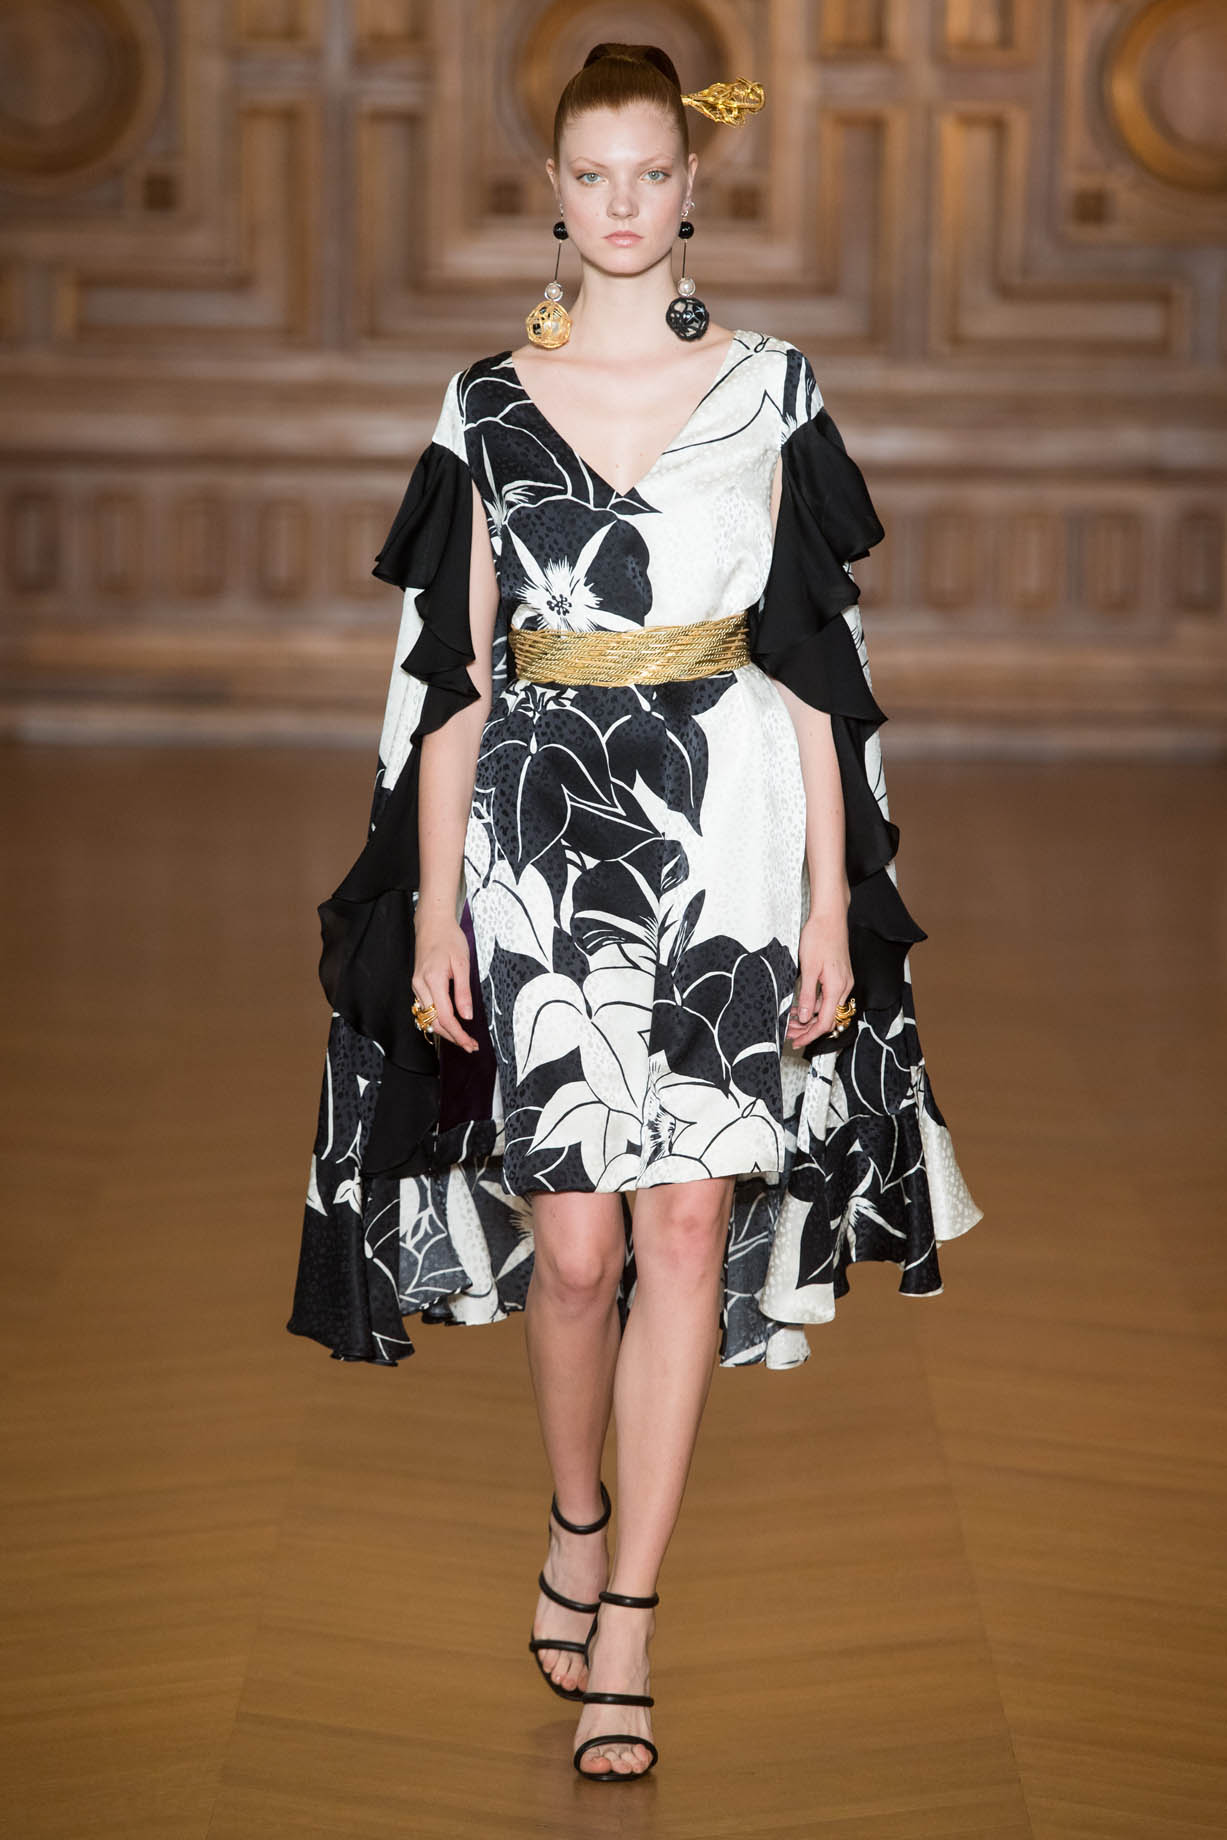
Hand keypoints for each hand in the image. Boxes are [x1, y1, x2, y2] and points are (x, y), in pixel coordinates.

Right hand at [411, 907, 478, 1053]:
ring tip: (463, 1037)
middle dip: (453, 1037)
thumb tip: (466, 1016)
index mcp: (433, 981)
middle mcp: (420, 986)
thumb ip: (463, 992)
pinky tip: (451, 1023)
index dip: (458, 1034)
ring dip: (445, 1031)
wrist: (432, 924)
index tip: (470, 1044)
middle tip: (470, 1045)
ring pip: (428, 1018)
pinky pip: (426, 1009)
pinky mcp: (418, 985)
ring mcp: (417, 986)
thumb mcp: (462, 964)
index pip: (444, 1017)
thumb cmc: (449, 939)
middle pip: (434, 1022)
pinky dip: (438, 1019)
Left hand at [786, 908, 853, 1050]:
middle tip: (790, 1033)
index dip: (810, 1035)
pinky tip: (802, 1005)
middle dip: (808, 1029)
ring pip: (827, 1009)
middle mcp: (844, 987)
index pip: (824, 1022)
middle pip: (827, 1018)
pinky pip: (829, 999)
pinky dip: (815, 1005)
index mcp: (837, 988)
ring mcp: (843, 982)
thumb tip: (803, 1016)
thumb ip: (807, 994)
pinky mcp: (840, 976)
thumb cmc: (820, 937)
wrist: (830, 917)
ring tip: (792, 1022)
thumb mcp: (808, 968)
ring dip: (810, 1018)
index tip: (797, 1040)